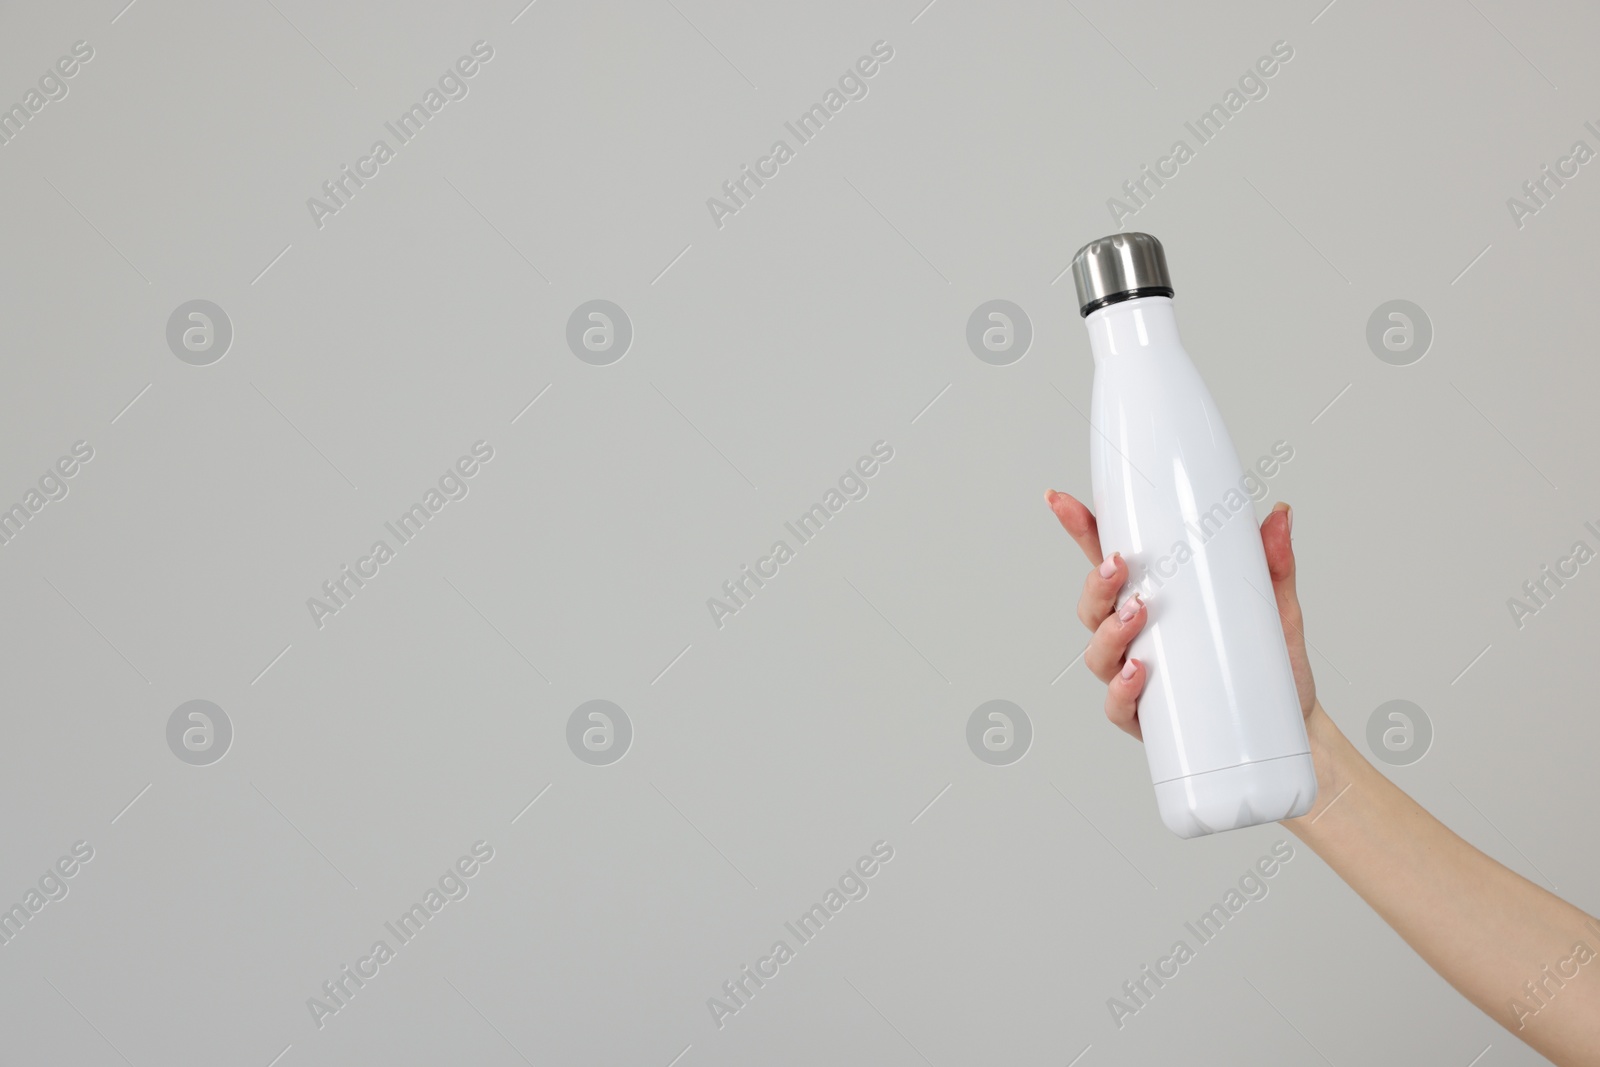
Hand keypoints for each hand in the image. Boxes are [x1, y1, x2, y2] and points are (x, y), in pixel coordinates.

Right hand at [1043, 490, 1317, 739]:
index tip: (1061, 501)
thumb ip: (1273, 562)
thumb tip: (1280, 514)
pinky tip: (1138, 672)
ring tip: (1136, 615)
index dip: (1080, 531)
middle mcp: (1135, 638)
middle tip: (1118, 567)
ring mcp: (1135, 677)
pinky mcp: (1148, 718)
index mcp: (1155, 601)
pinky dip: (1121, 688)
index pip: (1107, 562)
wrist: (1293, 725)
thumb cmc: (1270, 663)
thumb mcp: (1274, 607)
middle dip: (1096, 584)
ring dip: (1108, 631)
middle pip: (1092, 607)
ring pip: (1097, 652)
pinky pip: (1117, 705)